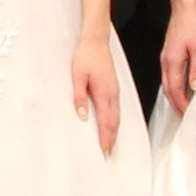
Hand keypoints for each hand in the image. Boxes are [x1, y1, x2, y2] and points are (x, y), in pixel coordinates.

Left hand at [73, 34, 125, 154]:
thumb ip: (80, 96)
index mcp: (104, 93)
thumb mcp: (77, 76)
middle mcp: (112, 94)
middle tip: (108, 152)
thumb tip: (82, 114)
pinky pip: (117, 109)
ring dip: (114, 131)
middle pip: (114, 122)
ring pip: (117, 116)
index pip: (106, 121)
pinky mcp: (114, 88)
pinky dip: (115, 120)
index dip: (106, 137)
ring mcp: (115, 91)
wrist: (96, 42)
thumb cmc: (86, 57)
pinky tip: (112, 124)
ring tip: (110, 143)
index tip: (105, 149)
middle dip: (112, 138)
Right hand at [156, 0, 195, 117]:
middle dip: (174, 103)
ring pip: (167, 82)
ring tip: (182, 104)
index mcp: (172, 61)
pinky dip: (173, 84)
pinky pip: (168, 74)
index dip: (180, 103)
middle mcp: (166, 60)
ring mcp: (166, 56)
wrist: (185, 9)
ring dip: (173, 95)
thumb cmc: (191, 24)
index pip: (175, 89)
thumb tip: (194, 85)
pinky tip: (180, 86)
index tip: (186, 112)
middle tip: (182, 114)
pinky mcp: (169, 53)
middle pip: (168, 88)